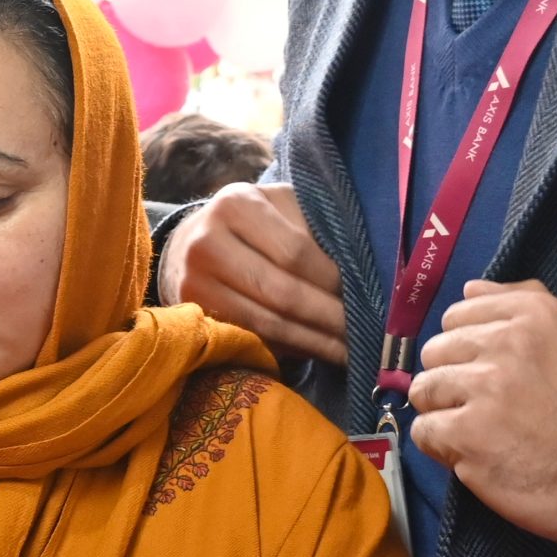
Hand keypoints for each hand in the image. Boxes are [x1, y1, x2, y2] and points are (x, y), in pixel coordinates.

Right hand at [159, 182, 347, 364]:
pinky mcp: (195, 317)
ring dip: (315, 341)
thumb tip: (361, 273)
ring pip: (268, 323)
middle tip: (365, 333)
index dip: (332, 279)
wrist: (190, 245)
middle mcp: (207, 243)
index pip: (295, 251)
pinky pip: (253, 340)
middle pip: (282, 293)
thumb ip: (314, 229)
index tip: (364, 295)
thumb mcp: (281, 209)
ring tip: (349, 350)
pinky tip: (318, 351)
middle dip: (329, 317)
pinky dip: (291, 349)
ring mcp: (194, 284)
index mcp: (236, 205)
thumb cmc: (254, 225)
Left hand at [407, 278, 556, 549]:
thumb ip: (525, 302)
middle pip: (435, 350)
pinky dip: (439, 446)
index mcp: (533, 313)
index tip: (486, 369)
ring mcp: (484, 388)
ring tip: (475, 428)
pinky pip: (423, 430)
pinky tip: (469, 452)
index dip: (465, 347)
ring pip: (424, 389)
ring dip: (442, 412)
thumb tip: (469, 288)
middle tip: (482, 404)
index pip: (457, 314)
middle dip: (450, 378)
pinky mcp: (466, 432)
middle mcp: (506, 342)